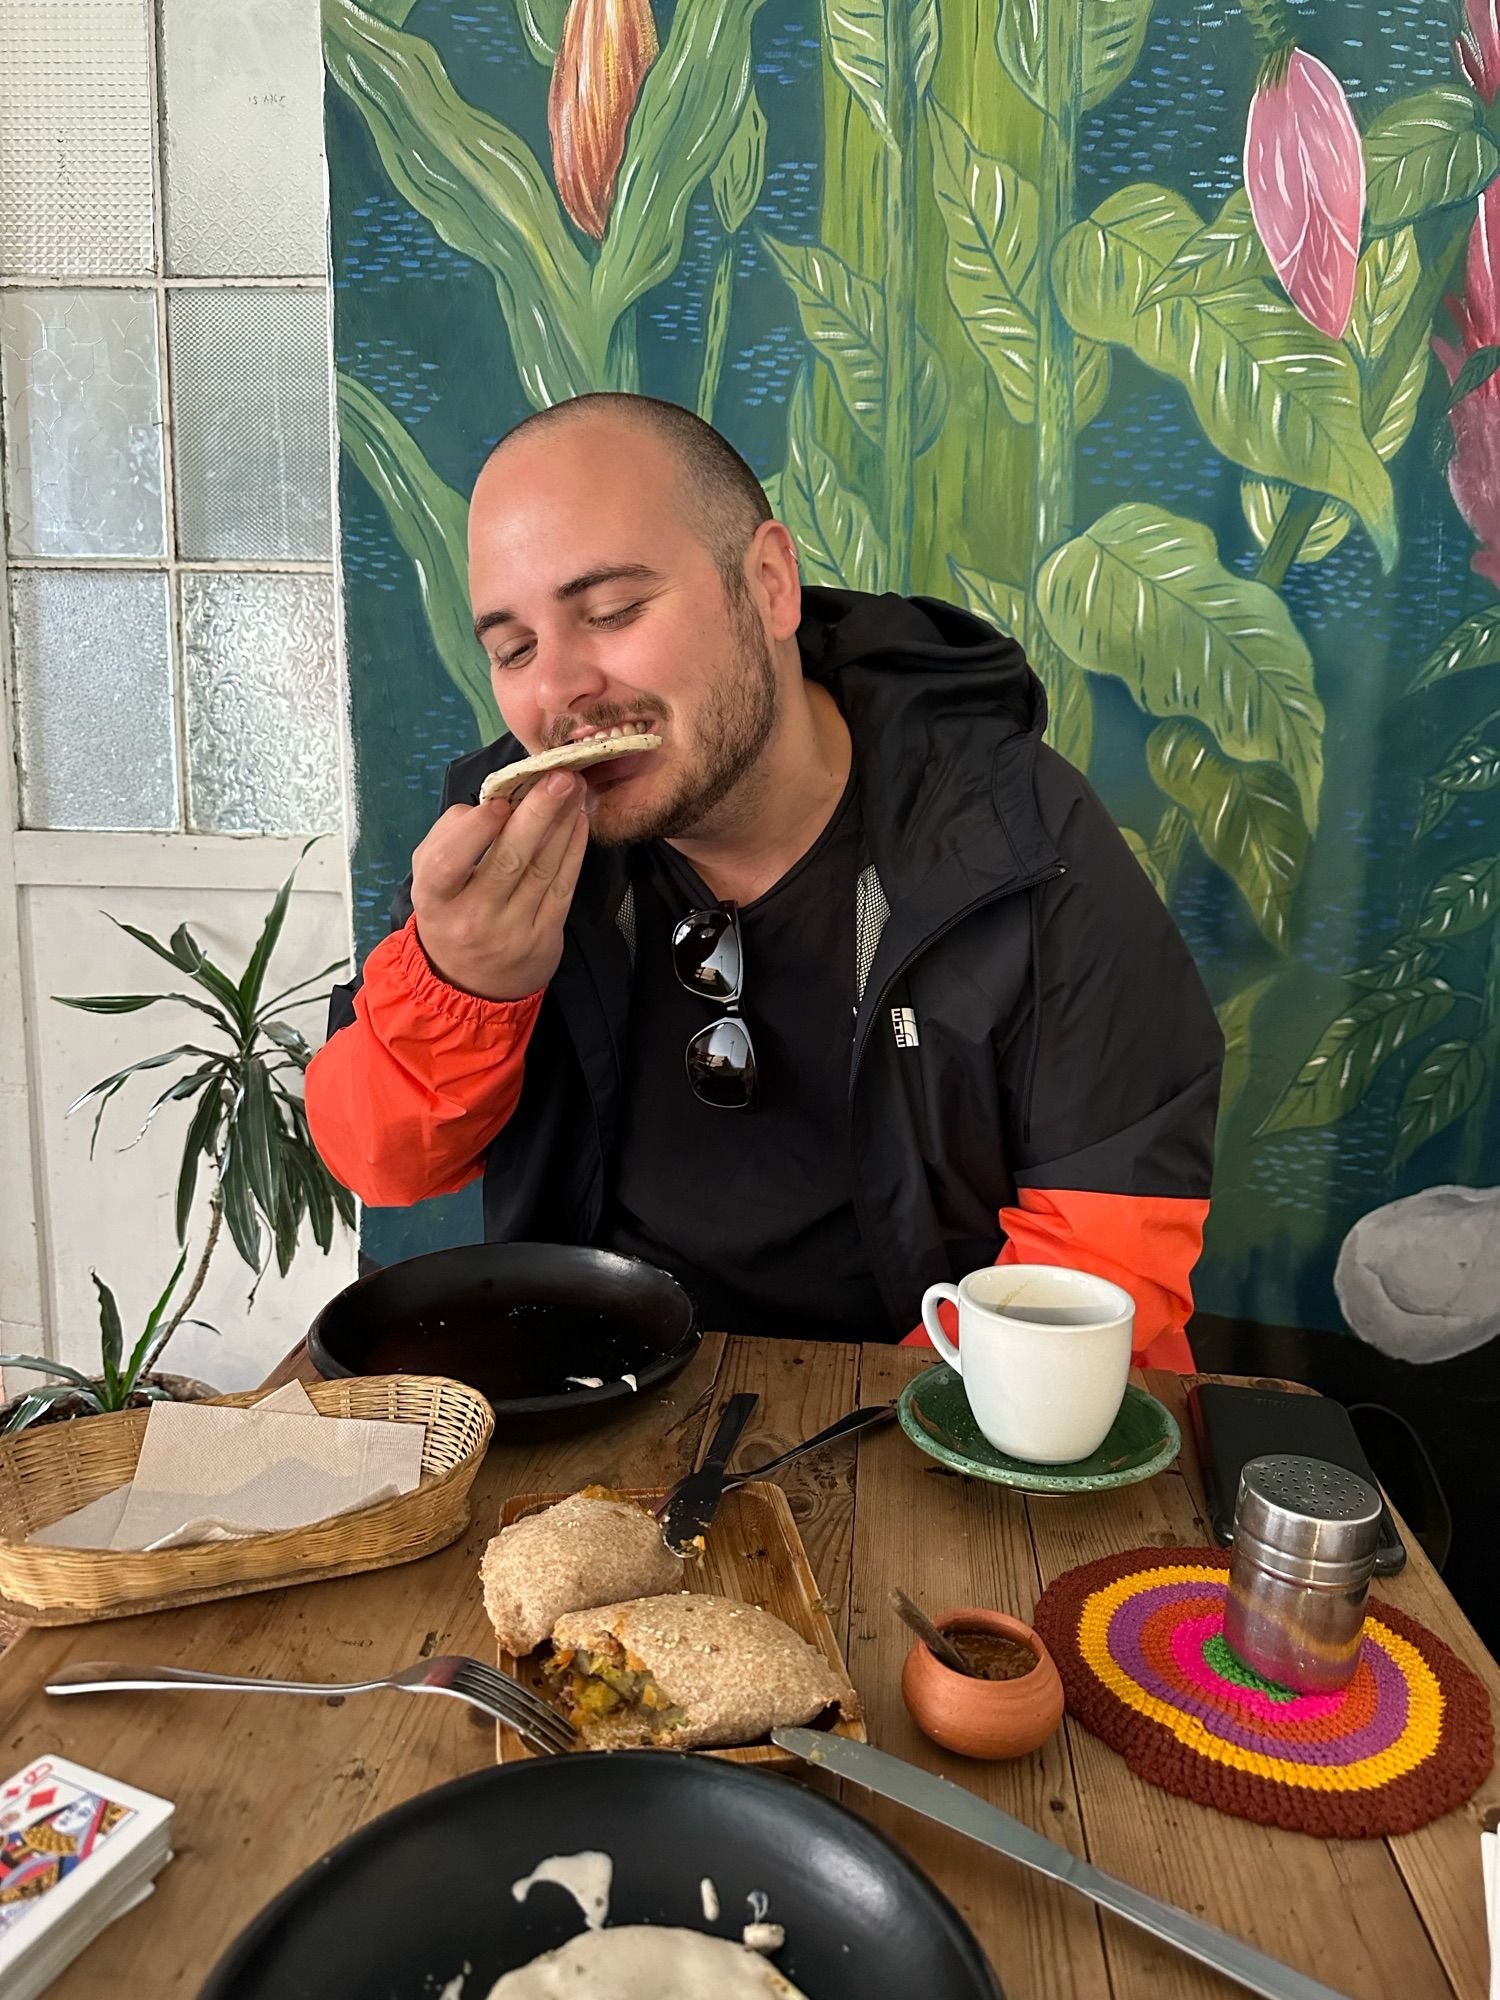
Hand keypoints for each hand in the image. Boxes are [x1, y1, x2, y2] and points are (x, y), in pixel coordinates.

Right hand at [410, 771, 589, 1000]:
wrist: (471, 986)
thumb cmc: (449, 913)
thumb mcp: (428, 880)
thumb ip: (448, 838)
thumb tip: (490, 804)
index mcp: (435, 900)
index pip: (449, 863)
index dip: (476, 830)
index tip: (500, 802)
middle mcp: (473, 918)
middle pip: (509, 861)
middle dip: (538, 813)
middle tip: (559, 776)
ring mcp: (513, 931)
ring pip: (542, 868)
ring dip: (563, 823)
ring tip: (574, 788)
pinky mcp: (545, 937)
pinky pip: (563, 885)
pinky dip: (574, 849)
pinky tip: (579, 821)